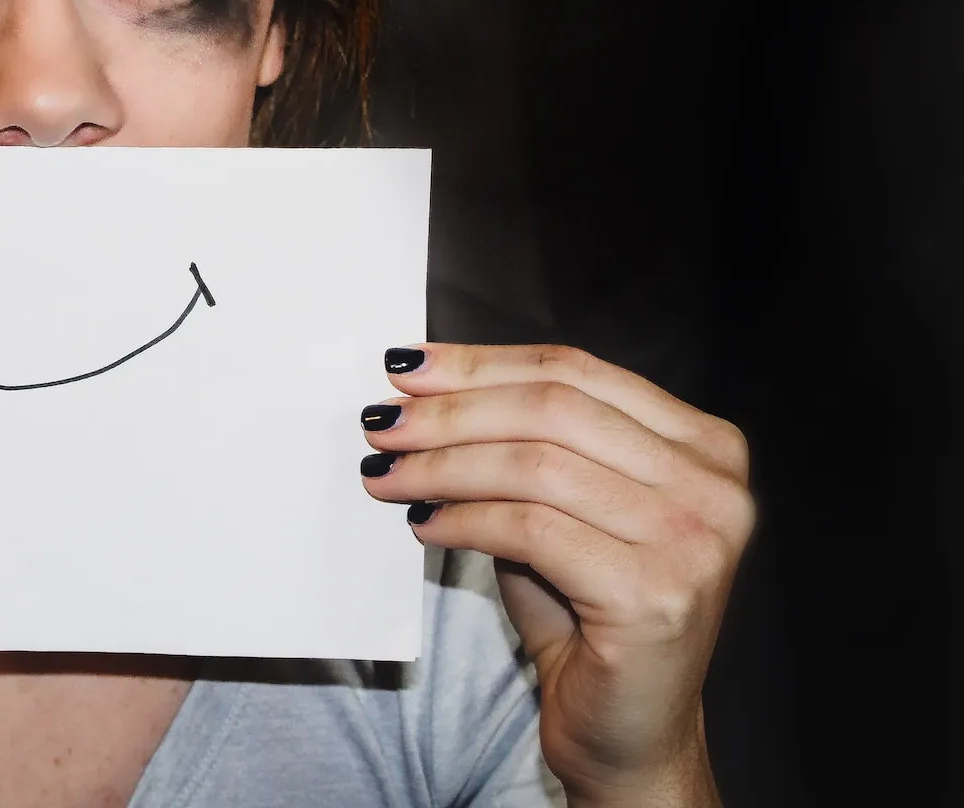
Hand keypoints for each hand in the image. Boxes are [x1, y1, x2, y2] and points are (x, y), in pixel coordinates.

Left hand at [359, 344, 752, 806]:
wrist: (628, 733)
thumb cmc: (588, 615)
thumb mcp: (562, 507)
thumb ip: (522, 443)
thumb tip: (421, 389)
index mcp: (704, 446)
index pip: (576, 372)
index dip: (482, 364)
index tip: (407, 368)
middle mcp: (714, 487)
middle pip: (553, 409)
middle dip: (452, 411)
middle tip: (383, 422)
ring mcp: (693, 542)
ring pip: (535, 466)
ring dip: (442, 465)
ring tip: (385, 473)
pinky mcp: (654, 595)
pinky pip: (529, 529)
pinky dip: (463, 520)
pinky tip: (422, 524)